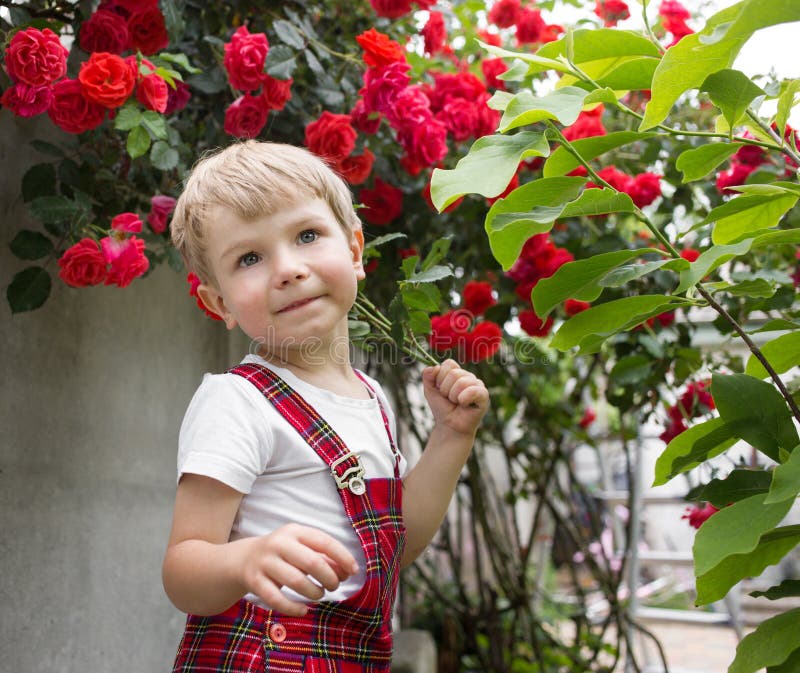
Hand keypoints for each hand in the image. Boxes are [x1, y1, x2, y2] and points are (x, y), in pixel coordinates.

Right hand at [238, 523, 357, 615]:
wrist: (245, 559)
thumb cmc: (283, 554)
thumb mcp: (302, 548)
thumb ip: (325, 557)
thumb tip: (348, 571)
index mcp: (295, 531)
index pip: (325, 542)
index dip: (343, 557)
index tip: (353, 571)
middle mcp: (279, 544)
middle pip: (312, 562)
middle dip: (329, 578)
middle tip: (334, 586)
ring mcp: (265, 562)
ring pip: (297, 582)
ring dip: (314, 593)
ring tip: (319, 595)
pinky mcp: (255, 581)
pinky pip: (277, 599)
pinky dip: (294, 608)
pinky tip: (304, 610)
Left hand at [422, 359, 488, 436]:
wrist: (449, 426)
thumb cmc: (442, 408)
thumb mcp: (430, 390)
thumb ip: (427, 376)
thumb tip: (434, 367)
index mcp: (457, 373)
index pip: (449, 364)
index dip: (440, 377)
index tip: (441, 389)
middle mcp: (468, 376)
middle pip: (454, 373)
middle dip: (446, 389)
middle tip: (449, 399)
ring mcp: (477, 385)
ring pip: (462, 382)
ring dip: (453, 396)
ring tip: (456, 403)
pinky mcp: (484, 396)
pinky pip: (474, 391)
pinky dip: (464, 399)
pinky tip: (464, 405)